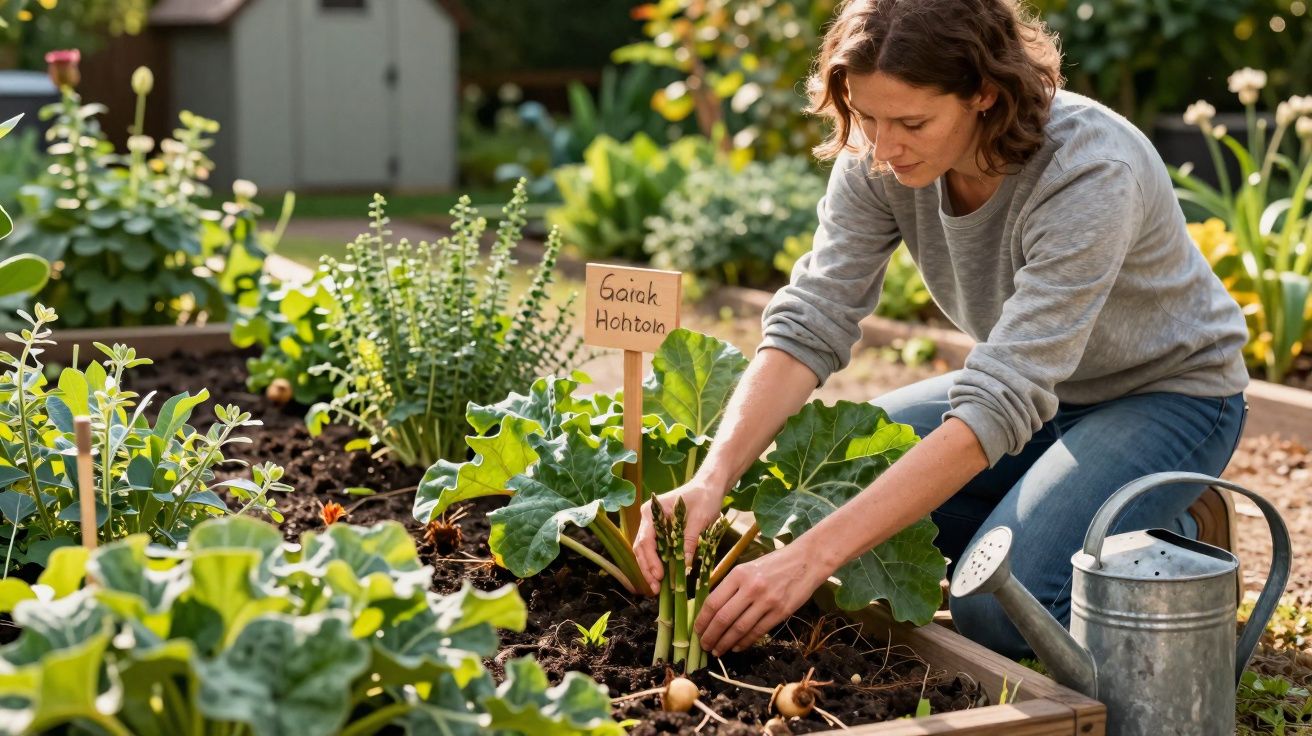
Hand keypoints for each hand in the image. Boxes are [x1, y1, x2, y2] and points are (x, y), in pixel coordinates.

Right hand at [632, 482, 724, 593]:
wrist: (709, 486)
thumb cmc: (704, 498)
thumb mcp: (699, 519)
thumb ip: (689, 541)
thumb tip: (684, 566)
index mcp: (653, 511)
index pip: (646, 540)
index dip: (650, 560)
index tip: (659, 576)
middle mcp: (648, 518)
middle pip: (641, 548)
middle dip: (647, 569)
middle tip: (656, 588)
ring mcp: (652, 524)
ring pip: (645, 550)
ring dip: (649, 568)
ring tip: (657, 587)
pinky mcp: (660, 531)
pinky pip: (654, 549)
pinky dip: (656, 562)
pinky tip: (662, 576)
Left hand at [693, 541, 832, 655]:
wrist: (806, 561)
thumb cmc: (774, 564)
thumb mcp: (748, 567)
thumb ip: (731, 585)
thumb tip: (711, 609)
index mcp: (739, 574)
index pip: (713, 602)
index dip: (702, 620)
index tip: (697, 631)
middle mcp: (751, 588)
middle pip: (723, 618)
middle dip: (710, 636)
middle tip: (704, 646)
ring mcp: (767, 601)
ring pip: (739, 629)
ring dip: (725, 643)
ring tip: (718, 650)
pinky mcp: (781, 612)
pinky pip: (757, 632)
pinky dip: (744, 642)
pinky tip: (736, 646)